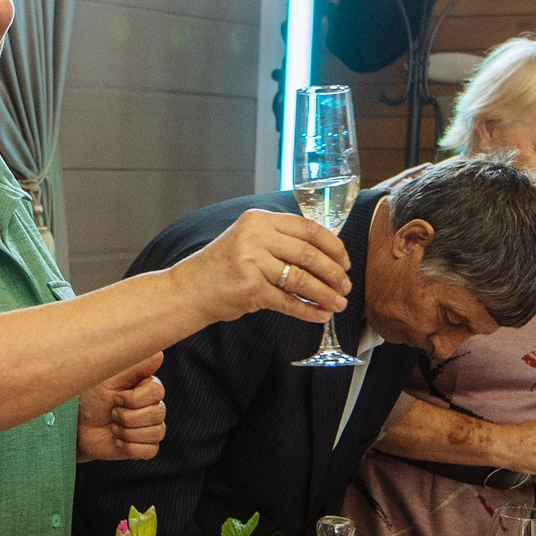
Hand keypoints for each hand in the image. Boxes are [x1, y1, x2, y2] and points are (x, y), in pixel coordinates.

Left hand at [79, 352, 164, 460]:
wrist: (77, 426)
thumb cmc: (90, 398)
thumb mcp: (107, 378)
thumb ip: (134, 366)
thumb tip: (158, 355)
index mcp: (146, 386)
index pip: (157, 392)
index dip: (133, 398)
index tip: (115, 397)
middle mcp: (153, 405)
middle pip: (157, 413)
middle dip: (127, 416)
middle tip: (112, 413)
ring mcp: (150, 427)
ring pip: (155, 432)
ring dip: (126, 432)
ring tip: (113, 426)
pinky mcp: (145, 446)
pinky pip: (151, 450)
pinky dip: (130, 447)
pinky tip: (118, 440)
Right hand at [172, 208, 350, 326]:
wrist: (189, 290)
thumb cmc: (222, 267)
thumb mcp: (248, 240)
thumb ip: (280, 240)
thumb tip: (325, 255)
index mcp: (260, 220)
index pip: (308, 229)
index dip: (332, 246)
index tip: (345, 261)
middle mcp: (256, 237)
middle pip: (309, 254)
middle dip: (333, 273)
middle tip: (346, 286)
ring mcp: (252, 262)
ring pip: (301, 279)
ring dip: (325, 294)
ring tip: (338, 304)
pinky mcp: (250, 288)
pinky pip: (288, 301)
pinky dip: (307, 310)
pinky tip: (320, 315)